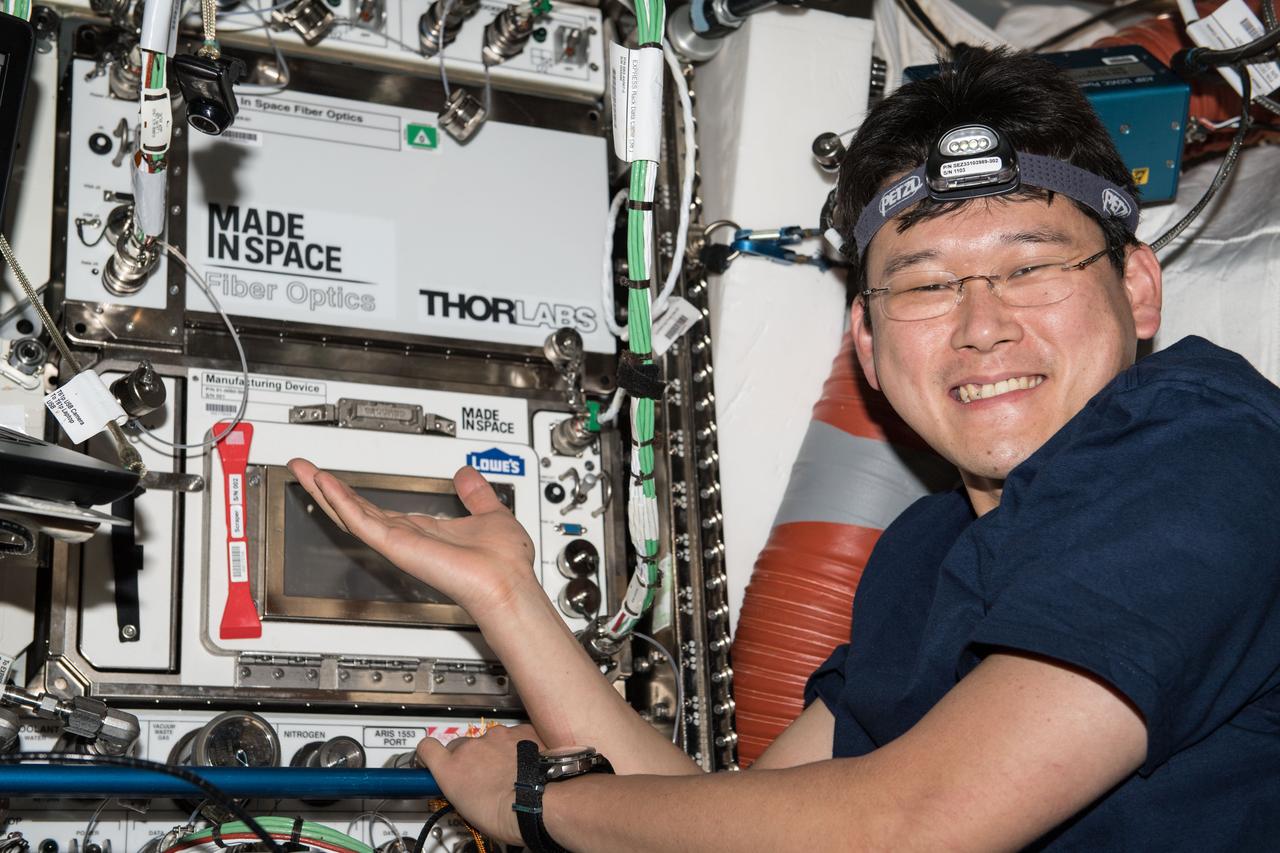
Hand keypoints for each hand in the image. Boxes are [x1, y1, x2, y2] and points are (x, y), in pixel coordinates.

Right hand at [286, 458, 536, 614]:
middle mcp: (407, 538)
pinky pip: (363, 522)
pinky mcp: (397, 545)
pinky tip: (326, 486)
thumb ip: (476, 494)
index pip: (378, 510)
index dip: (355, 494)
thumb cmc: (503, 562)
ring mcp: (399, 542)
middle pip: (356, 510)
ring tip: (305, 471)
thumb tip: (467, 475)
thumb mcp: (489, 514)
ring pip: (352, 514)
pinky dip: (342, 502)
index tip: (336, 478)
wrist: (506, 582)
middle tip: (305, 469)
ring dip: (326, 491)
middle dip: (328, 489)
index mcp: (424, 531)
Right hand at [416, 724, 537, 845]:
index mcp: (451, 770)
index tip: (432, 758)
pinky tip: (524, 763)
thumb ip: (460, 790)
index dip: (428, 753)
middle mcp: (470, 748)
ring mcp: (495, 737)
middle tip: (482, 777)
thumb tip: (464, 790)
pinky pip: (512, 736)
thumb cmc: (507, 816)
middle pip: (460, 746)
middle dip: (468, 759)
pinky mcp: (517, 731)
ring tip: (509, 773)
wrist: (540, 803)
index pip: (426, 749)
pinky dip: (516, 746)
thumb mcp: (469, 812)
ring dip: (494, 753)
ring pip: (488, 740)